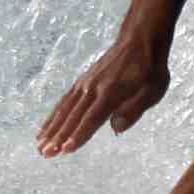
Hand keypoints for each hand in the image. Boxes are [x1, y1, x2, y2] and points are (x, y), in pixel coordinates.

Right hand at [38, 30, 169, 156]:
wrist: (138, 40)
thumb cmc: (150, 69)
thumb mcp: (153, 89)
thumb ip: (134, 109)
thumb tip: (116, 128)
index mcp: (111, 92)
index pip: (92, 118)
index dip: (79, 135)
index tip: (65, 149)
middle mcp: (93, 88)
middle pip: (73, 116)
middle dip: (58, 136)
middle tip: (45, 153)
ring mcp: (85, 84)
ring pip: (65, 109)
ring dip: (51, 128)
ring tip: (39, 145)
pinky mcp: (82, 82)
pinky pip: (64, 101)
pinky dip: (54, 115)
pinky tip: (46, 127)